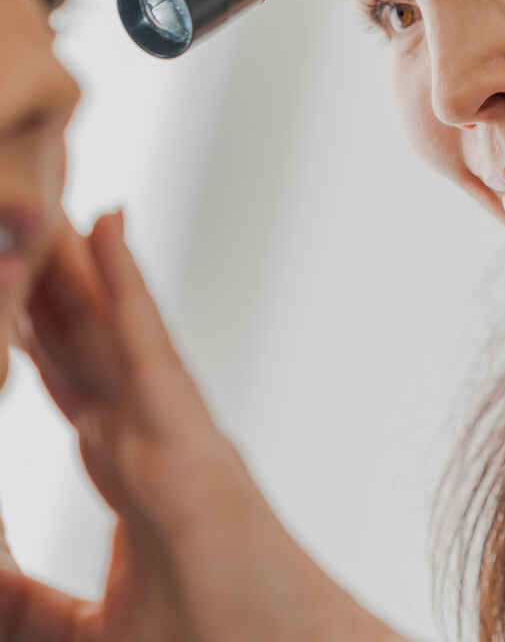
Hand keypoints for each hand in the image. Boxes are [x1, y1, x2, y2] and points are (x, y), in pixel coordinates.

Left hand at [2, 210, 404, 640]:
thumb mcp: (77, 636)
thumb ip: (20, 598)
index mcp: (129, 476)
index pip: (71, 384)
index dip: (39, 331)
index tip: (17, 284)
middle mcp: (149, 440)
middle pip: (80, 344)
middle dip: (47, 282)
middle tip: (24, 216)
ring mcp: (172, 434)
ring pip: (107, 330)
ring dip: (75, 265)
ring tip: (52, 202)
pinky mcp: (191, 443)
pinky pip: (146, 350)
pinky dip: (126, 287)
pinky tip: (105, 228)